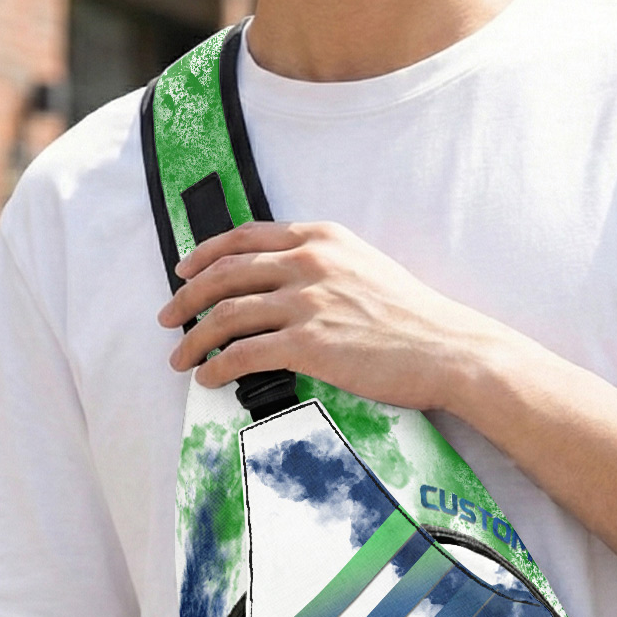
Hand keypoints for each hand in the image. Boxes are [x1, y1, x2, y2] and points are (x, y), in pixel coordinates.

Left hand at [158, 221, 507, 413]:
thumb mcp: (368, 269)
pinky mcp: (308, 343)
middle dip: (186, 296)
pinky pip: (243, 353)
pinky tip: (208, 378)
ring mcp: (307, 302)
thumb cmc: (415, 320)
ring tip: (180, 358)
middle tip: (168, 317)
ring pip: (226, 314)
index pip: (246, 237)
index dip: (205, 253)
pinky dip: (217, 367)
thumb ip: (326, 267)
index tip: (184, 269)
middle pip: (225, 272)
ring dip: (194, 339)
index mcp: (322, 238)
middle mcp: (309, 262)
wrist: (449, 349)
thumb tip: (287, 287)